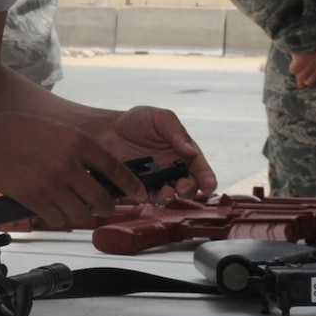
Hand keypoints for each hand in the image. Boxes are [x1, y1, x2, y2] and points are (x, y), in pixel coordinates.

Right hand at [0, 108, 141, 229]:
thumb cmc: (15, 130)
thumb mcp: (56, 130)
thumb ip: (78, 149)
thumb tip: (96, 171)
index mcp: (76, 142)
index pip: (115, 169)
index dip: (132, 185)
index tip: (140, 193)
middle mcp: (68, 164)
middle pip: (102, 198)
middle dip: (107, 206)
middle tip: (105, 206)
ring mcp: (52, 184)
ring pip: (82, 213)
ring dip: (83, 214)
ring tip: (77, 208)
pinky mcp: (35, 199)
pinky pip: (59, 218)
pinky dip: (61, 218)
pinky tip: (57, 210)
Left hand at [86, 105, 218, 197]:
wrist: (106, 128)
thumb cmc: (135, 121)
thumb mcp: (160, 118)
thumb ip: (176, 132)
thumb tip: (190, 150)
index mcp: (183, 153)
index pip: (200, 169)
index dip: (207, 179)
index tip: (209, 186)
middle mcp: (172, 169)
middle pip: (188, 186)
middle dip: (189, 189)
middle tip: (182, 186)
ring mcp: (155, 180)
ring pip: (168, 195)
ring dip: (169, 196)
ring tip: (165, 191)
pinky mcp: (138, 186)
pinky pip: (146, 197)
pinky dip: (148, 197)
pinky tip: (145, 191)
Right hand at [290, 49, 315, 88]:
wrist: (305, 36)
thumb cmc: (311, 50)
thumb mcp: (314, 63)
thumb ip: (308, 76)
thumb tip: (300, 87)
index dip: (313, 81)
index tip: (314, 80)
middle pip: (307, 81)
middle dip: (303, 75)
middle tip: (303, 67)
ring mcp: (309, 63)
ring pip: (299, 76)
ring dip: (297, 70)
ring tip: (300, 62)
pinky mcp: (300, 60)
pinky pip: (293, 70)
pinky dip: (292, 66)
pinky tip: (296, 60)